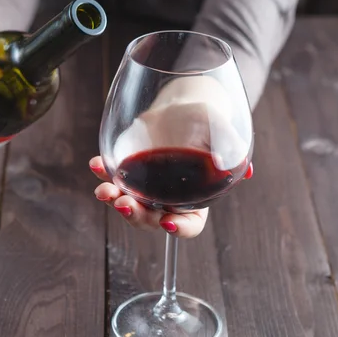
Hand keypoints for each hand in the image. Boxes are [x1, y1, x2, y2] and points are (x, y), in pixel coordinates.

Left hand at [91, 75, 251, 237]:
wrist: (183, 108)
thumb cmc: (209, 123)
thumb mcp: (223, 132)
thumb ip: (232, 150)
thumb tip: (242, 168)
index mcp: (195, 200)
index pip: (190, 225)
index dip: (180, 229)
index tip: (168, 222)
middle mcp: (167, 200)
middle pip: (151, 220)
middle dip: (136, 216)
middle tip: (124, 204)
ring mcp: (145, 188)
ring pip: (127, 204)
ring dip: (113, 201)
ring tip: (104, 191)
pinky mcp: (127, 171)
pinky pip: (112, 178)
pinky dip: (102, 175)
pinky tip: (95, 164)